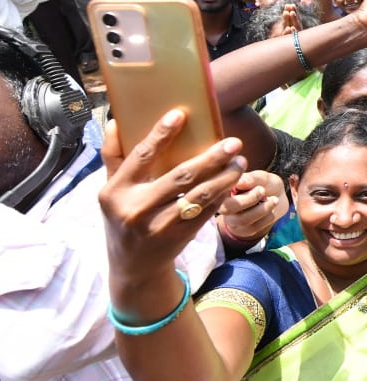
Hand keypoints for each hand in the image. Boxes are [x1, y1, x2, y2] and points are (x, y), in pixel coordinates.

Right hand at [98, 111, 245, 279]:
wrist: (134, 266)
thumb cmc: (123, 217)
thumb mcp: (111, 190)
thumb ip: (114, 157)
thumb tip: (116, 120)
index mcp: (116, 192)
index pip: (141, 156)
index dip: (161, 134)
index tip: (180, 114)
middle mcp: (137, 209)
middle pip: (180, 176)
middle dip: (211, 158)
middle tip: (233, 143)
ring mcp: (160, 225)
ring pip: (199, 196)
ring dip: (224, 177)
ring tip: (240, 162)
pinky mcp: (180, 237)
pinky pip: (206, 212)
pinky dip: (221, 195)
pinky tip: (232, 182)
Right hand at [216, 170, 287, 242]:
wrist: (277, 199)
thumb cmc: (266, 185)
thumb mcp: (262, 177)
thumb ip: (252, 178)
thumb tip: (240, 182)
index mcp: (224, 189)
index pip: (220, 189)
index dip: (233, 186)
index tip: (251, 180)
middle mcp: (224, 205)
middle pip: (227, 207)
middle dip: (248, 199)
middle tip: (262, 190)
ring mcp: (232, 220)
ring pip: (242, 219)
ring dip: (261, 209)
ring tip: (274, 200)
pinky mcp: (244, 230)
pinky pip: (254, 227)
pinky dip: (267, 218)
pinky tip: (272, 210)